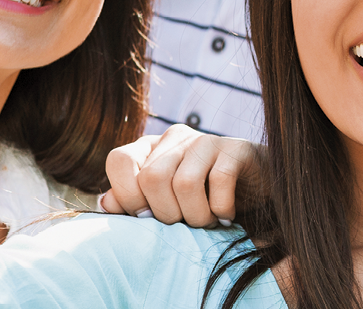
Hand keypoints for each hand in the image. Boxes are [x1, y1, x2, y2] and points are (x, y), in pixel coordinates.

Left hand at [100, 125, 261, 226]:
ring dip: (196, 216)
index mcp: (151, 148)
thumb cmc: (203, 201)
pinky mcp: (236, 148)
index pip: (119, 160)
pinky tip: (226, 216)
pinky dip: (221, 209)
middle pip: (152, 178)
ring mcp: (206, 140)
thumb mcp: (165, 204)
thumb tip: (105, 203)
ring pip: (184, 183)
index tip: (148, 219)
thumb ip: (133, 202)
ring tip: (208, 223)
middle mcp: (175, 137)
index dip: (128, 195)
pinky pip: (220, 180)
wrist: (257, 191)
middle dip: (167, 214)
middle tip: (185, 225)